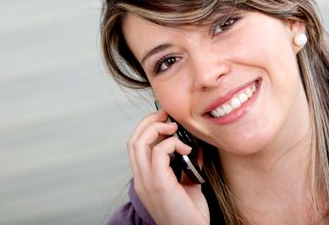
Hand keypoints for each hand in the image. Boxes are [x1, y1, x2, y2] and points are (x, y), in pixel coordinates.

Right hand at [127, 109, 209, 224]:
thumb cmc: (191, 215)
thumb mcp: (188, 186)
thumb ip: (187, 167)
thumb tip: (195, 148)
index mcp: (144, 180)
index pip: (135, 146)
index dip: (146, 128)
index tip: (164, 119)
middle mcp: (141, 180)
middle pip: (133, 140)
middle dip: (149, 121)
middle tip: (166, 114)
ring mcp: (147, 183)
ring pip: (138, 142)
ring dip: (156, 128)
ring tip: (174, 128)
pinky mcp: (159, 185)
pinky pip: (158, 152)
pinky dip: (171, 143)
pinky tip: (185, 149)